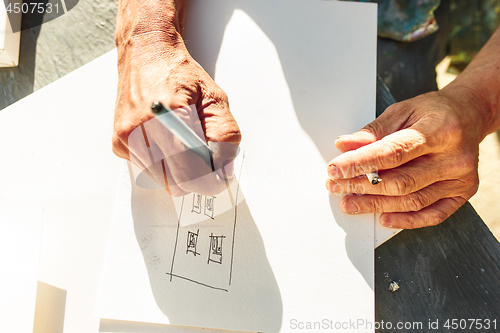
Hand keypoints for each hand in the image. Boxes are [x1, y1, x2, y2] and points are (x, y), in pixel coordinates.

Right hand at [112, 35, 240, 195]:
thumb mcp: (214, 98)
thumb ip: (225, 135)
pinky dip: (163, 163)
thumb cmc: (180, 74)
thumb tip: (224, 169)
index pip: (191, 172)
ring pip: (163, 181)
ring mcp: (127, 139)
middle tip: (206, 158)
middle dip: (196, 177)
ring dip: (179, 171)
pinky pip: (148, 171)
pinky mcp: (119, 144)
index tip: (221, 176)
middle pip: (177, 184)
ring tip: (184, 142)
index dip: (211, 180)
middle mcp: (141, 130)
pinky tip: (166, 139)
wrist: (146, 54)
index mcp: (169, 117)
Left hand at [325, 87, 488, 228]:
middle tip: (336, 186)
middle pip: (400, 181)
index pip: (392, 153)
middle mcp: (454, 157)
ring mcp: (461, 178)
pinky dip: (406, 220)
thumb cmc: (434, 112)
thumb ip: (374, 131)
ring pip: (412, 200)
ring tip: (349, 202)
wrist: (469, 116)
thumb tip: (344, 146)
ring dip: (375, 205)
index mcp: (440, 130)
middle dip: (362, 186)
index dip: (360, 163)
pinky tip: (382, 217)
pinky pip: (432, 215)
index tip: (336, 169)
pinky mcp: (463, 193)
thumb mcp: (402, 111)